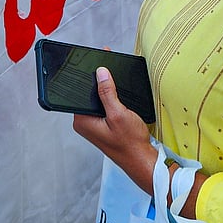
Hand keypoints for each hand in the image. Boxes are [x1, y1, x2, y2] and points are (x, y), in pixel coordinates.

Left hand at [73, 67, 156, 192]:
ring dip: (108, 90)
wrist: (142, 160)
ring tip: (117, 82)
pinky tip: (120, 97)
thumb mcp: (119, 114)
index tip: (97, 61)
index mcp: (82, 120)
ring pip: (98, 100)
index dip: (89, 75)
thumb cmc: (130, 144)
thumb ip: (108, 93)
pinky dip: (112, 99)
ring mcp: (94, 125)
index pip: (80, 91)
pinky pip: (104, 107)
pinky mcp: (103, 125)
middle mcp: (85, 123)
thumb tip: (101, 73)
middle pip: (89, 94)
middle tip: (110, 67)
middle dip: (100, 81)